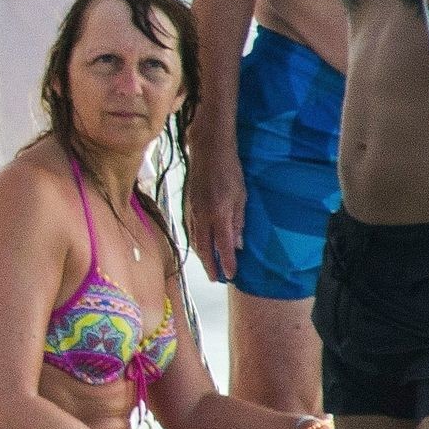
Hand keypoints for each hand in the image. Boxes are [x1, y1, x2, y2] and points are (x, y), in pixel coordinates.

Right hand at [184, 125, 246, 283]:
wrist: (208, 150)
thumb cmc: (230, 170)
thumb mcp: (241, 196)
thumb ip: (238, 221)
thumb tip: (238, 244)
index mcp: (219, 214)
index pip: (223, 246)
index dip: (227, 263)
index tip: (231, 275)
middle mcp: (203, 216)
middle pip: (204, 248)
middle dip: (210, 265)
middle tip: (216, 278)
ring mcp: (192, 211)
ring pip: (195, 240)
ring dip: (201, 256)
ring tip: (209, 266)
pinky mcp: (187, 205)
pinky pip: (191, 230)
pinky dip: (195, 242)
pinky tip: (199, 246)